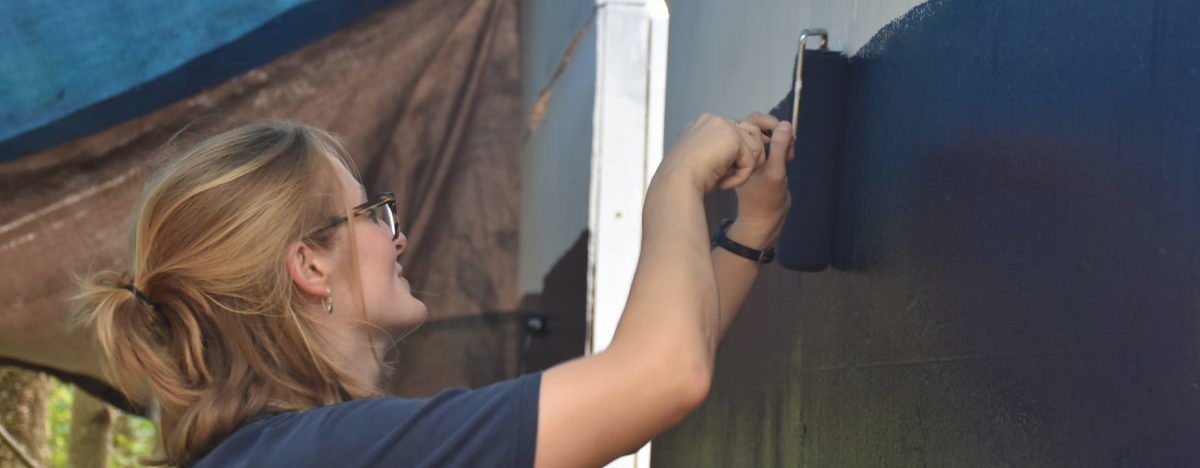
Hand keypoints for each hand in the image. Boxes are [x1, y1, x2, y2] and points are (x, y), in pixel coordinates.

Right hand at [658, 113, 768, 192]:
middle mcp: (713, 120)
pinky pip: (750, 161)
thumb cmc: (685, 179)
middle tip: (734, 177)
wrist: (676, 183)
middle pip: (750, 134)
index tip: (728, 171)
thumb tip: (746, 153)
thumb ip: (721, 151)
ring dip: (744, 169)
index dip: (739, 153)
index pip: (735, 132)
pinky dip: (741, 177)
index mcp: (703, 123)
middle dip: (749, 158)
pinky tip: (724, 184)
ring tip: (726, 181)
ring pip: (754, 148)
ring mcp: (723, 125)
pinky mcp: (732, 137)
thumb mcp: (702, 160)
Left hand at [731, 112, 793, 247]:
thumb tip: (785, 125)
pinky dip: (782, 148)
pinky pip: (773, 145)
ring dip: (782, 142)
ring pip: (769, 136)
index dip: (770, 124)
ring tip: (789, 156)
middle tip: (788, 148)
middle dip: (779, 133)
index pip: (752, 122)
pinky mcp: (762, 161)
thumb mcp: (775, 172)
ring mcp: (752, 155)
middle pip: (762, 127)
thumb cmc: (765, 199)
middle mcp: (744, 150)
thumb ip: (779, 148)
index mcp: (739, 150)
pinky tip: (788, 159)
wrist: (764, 220)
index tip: (784, 136)